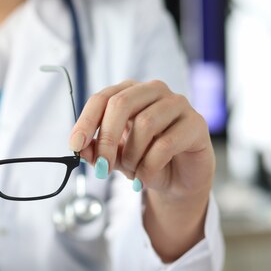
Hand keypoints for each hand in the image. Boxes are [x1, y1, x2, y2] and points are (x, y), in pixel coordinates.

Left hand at [68, 79, 214, 260]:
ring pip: (144, 124)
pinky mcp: (196, 124)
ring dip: (131, 156)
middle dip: (106, 139)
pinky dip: (149, 167)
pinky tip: (146, 177)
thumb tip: (80, 149)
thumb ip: (96, 151)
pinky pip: (166, 144)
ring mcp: (177, 104)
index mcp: (129, 93)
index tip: (74, 145)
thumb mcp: (114, 157)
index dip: (86, 121)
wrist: (179, 179)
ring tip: (132, 172)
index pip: (102, 98)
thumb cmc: (145, 159)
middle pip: (121, 104)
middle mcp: (153, 91)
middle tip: (102, 167)